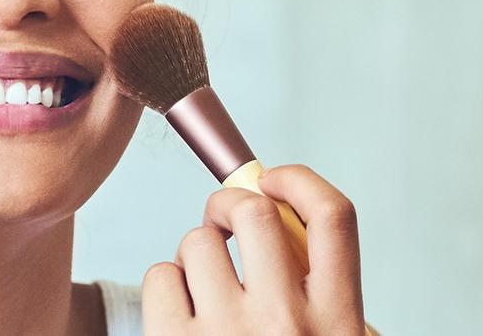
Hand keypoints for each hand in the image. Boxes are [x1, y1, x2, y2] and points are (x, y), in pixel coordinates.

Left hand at [142, 164, 366, 334]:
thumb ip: (320, 295)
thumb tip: (281, 224)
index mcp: (339, 323)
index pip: (334, 217)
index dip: (298, 181)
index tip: (273, 180)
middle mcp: (289, 322)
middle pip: (252, 213)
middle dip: (228, 205)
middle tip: (224, 225)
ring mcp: (229, 333)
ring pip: (197, 242)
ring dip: (194, 254)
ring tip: (205, 288)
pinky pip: (160, 276)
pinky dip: (166, 285)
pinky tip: (181, 316)